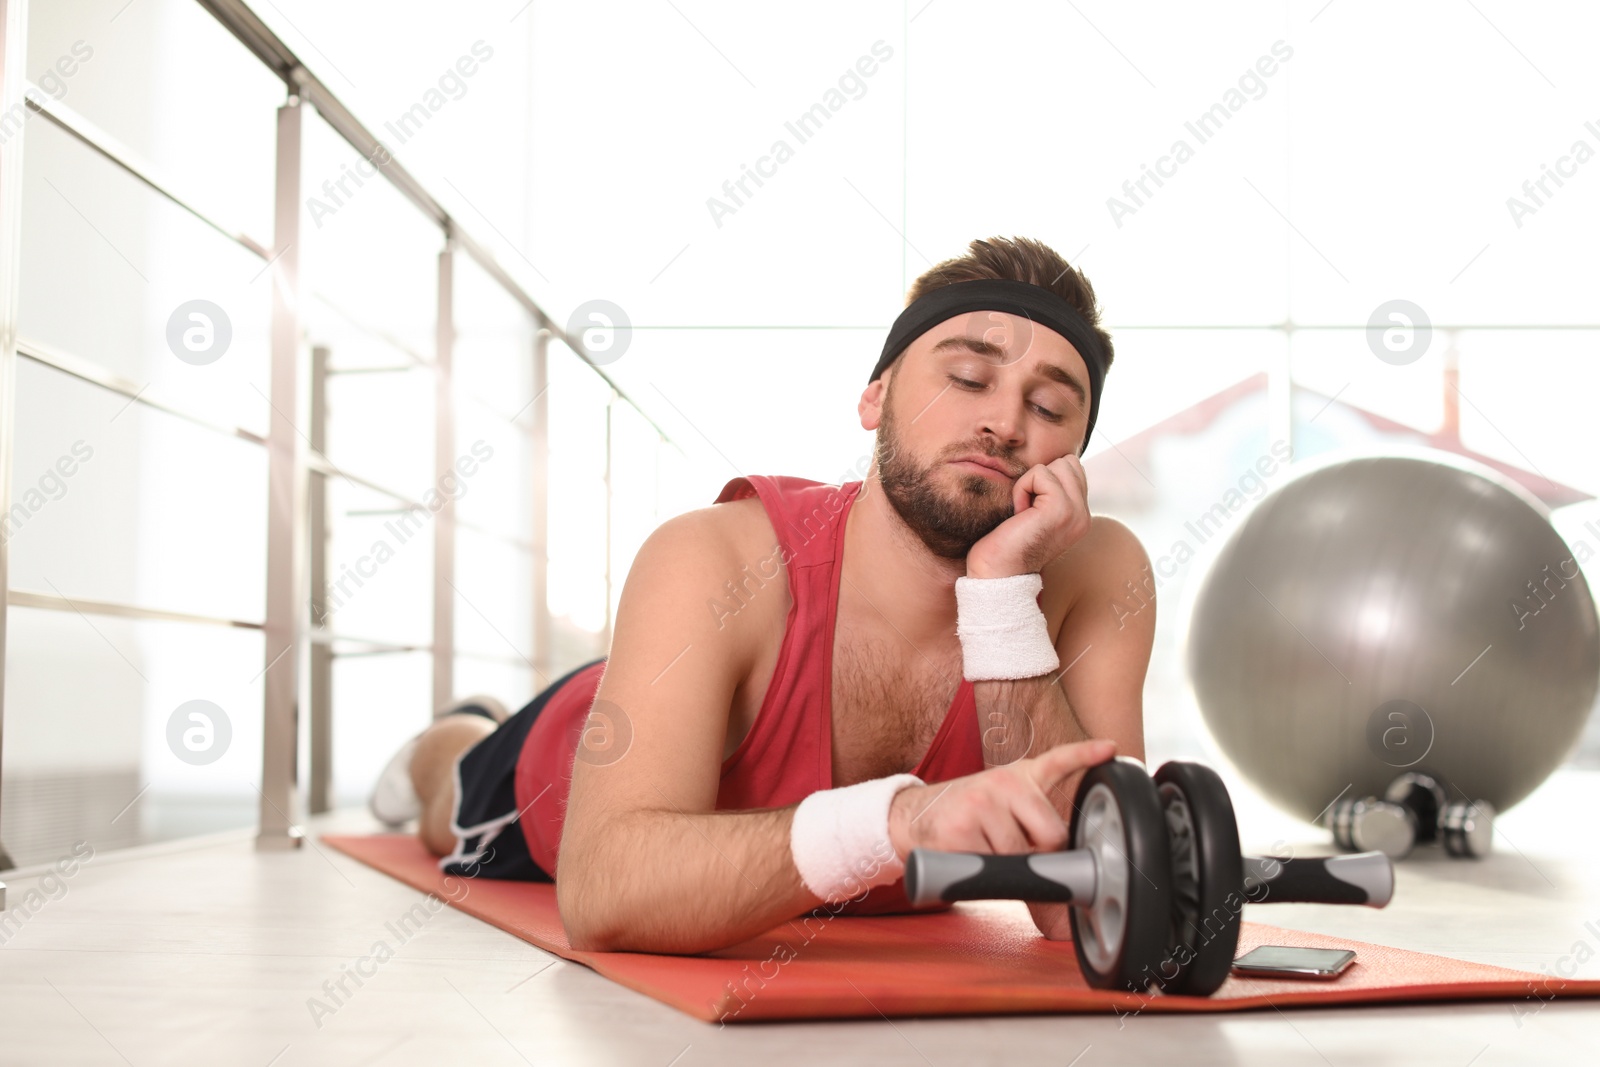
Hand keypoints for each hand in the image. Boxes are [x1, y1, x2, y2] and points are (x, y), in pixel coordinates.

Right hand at [887, 738, 1115, 860]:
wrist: (911, 816)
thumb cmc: (965, 818)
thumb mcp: (1001, 806)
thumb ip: (1033, 827)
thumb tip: (1066, 877)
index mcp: (1018, 776)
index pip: (1058, 761)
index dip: (1086, 755)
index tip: (1110, 748)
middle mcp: (1003, 782)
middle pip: (1052, 834)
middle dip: (1040, 854)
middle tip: (1015, 850)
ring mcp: (981, 802)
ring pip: (1021, 856)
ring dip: (1009, 867)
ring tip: (984, 849)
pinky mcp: (961, 828)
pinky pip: (993, 868)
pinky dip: (984, 874)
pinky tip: (967, 853)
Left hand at [965, 455, 1090, 578]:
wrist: (997, 574)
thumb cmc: (1005, 544)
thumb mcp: (1035, 513)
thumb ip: (1049, 492)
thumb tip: (1046, 464)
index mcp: (1080, 516)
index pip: (1072, 469)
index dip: (1044, 480)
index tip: (1030, 509)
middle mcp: (1084, 515)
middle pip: (1068, 462)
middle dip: (1040, 477)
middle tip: (1026, 509)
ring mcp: (1076, 512)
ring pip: (1056, 464)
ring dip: (1031, 482)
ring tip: (1023, 511)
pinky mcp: (1061, 508)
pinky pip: (1040, 474)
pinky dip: (1022, 488)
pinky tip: (1018, 513)